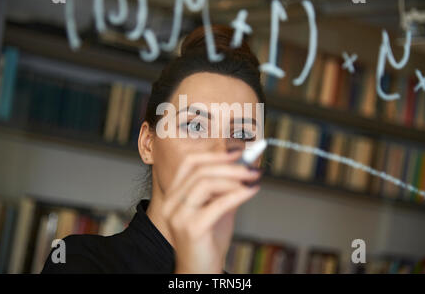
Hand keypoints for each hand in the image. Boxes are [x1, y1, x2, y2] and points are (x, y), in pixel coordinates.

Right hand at [161, 149, 261, 273]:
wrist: (200, 271)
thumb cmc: (208, 241)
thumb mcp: (217, 208)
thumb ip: (225, 188)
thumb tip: (245, 167)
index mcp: (174, 196)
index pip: (189, 164)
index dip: (214, 155)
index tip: (237, 153)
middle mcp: (172, 204)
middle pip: (199, 171)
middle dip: (230, 166)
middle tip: (251, 167)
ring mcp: (179, 216)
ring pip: (205, 183)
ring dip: (234, 178)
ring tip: (252, 179)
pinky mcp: (192, 229)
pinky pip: (218, 204)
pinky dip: (238, 194)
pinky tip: (252, 191)